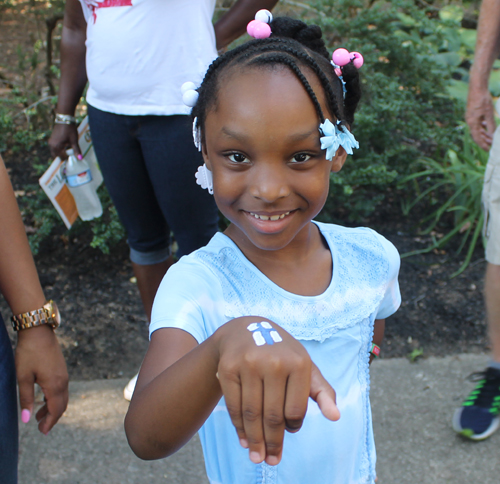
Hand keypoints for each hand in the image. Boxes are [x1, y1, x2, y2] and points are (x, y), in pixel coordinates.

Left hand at [15, 325, 68, 434]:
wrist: (39, 332)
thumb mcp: (23, 377)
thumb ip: (26, 399)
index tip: (41, 432)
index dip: (49, 423)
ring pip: (62, 398)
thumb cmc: (29, 353)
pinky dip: (54, 399)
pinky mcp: (62, 369)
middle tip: (41, 428)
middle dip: (52, 418)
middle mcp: (63, 381)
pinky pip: (62, 389)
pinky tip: (43, 399)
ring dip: (53, 409)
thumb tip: (26, 419)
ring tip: (38, 416)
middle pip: (62, 406)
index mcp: (55, 385)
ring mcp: (64, 375)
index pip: (55, 410)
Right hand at [48, 123, 81, 159]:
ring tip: (68, 148)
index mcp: (56, 147)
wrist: (64, 119)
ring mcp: (50, 143)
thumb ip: (76, 150)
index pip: (62, 158)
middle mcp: (51, 146)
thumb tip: (80, 158)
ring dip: (61, 153)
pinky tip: (65, 145)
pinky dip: (59, 150)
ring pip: (55, 153)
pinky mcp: (51, 140)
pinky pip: (54, 149)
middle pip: (57, 156)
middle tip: (71, 152)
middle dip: (64, 156)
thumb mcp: (74, 141)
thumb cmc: (70, 129)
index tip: (74, 154)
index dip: (69, 158)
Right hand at [215, 317, 338, 465]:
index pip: (296, 410)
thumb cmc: (281, 354)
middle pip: (273, 415)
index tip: (291, 430)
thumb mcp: (304, 365)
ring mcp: (249, 364)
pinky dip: (239, 427)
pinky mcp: (228, 368)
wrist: (245, 330)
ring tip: (257, 457)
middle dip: (273, 443)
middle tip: (271, 461)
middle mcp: (274, 362)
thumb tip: (335, 417)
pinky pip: (234, 405)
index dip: (294, 425)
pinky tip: (244, 439)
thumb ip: (322, 390)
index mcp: (298, 362)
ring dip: (255, 440)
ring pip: (252, 414)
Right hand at [466, 86, 495, 150]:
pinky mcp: (472, 114)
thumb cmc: (483, 99)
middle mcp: (470, 122)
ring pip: (477, 129)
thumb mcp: (489, 113)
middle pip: (476, 135)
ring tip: (490, 138)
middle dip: (484, 140)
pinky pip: (477, 124)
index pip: (477, 138)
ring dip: (483, 134)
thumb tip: (493, 135)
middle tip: (491, 145)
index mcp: (472, 123)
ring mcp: (470, 118)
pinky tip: (487, 127)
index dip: (482, 145)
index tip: (488, 150)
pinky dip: (482, 127)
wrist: (477, 87)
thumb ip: (490, 125)